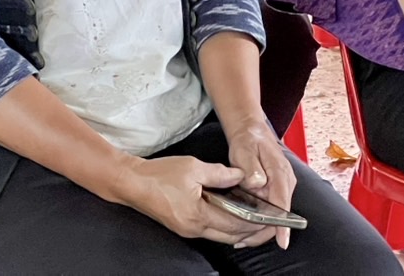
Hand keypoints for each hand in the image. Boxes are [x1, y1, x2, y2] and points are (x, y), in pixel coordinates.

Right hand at [114, 155, 268, 244]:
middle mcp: (195, 228)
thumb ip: (221, 173)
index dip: (255, 221)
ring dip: (238, 229)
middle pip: (230, 234)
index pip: (235, 223)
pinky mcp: (183, 226)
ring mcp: (188, 229)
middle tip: (268, 222)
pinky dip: (225, 226)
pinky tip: (232, 216)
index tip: (270, 216)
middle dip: (251, 230)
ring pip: (221, 235)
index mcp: (199, 215)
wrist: (132, 183)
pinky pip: (210, 230)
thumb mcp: (194, 167)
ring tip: (255, 219)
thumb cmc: (161, 174)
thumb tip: (241, 176)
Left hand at [226, 119, 297, 248]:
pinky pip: (271, 208)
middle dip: (264, 231)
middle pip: (279, 214)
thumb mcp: (244, 151)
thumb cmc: (249, 140)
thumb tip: (257, 183)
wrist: (251, 131)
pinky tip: (244, 227)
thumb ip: (250, 167)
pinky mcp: (276, 188)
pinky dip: (260, 220)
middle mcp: (285, 181)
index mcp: (280, 172)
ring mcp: (282, 186)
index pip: (283, 203)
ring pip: (276, 214)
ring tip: (240, 238)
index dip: (282, 224)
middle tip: (242, 241)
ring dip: (260, 228)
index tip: (282, 240)